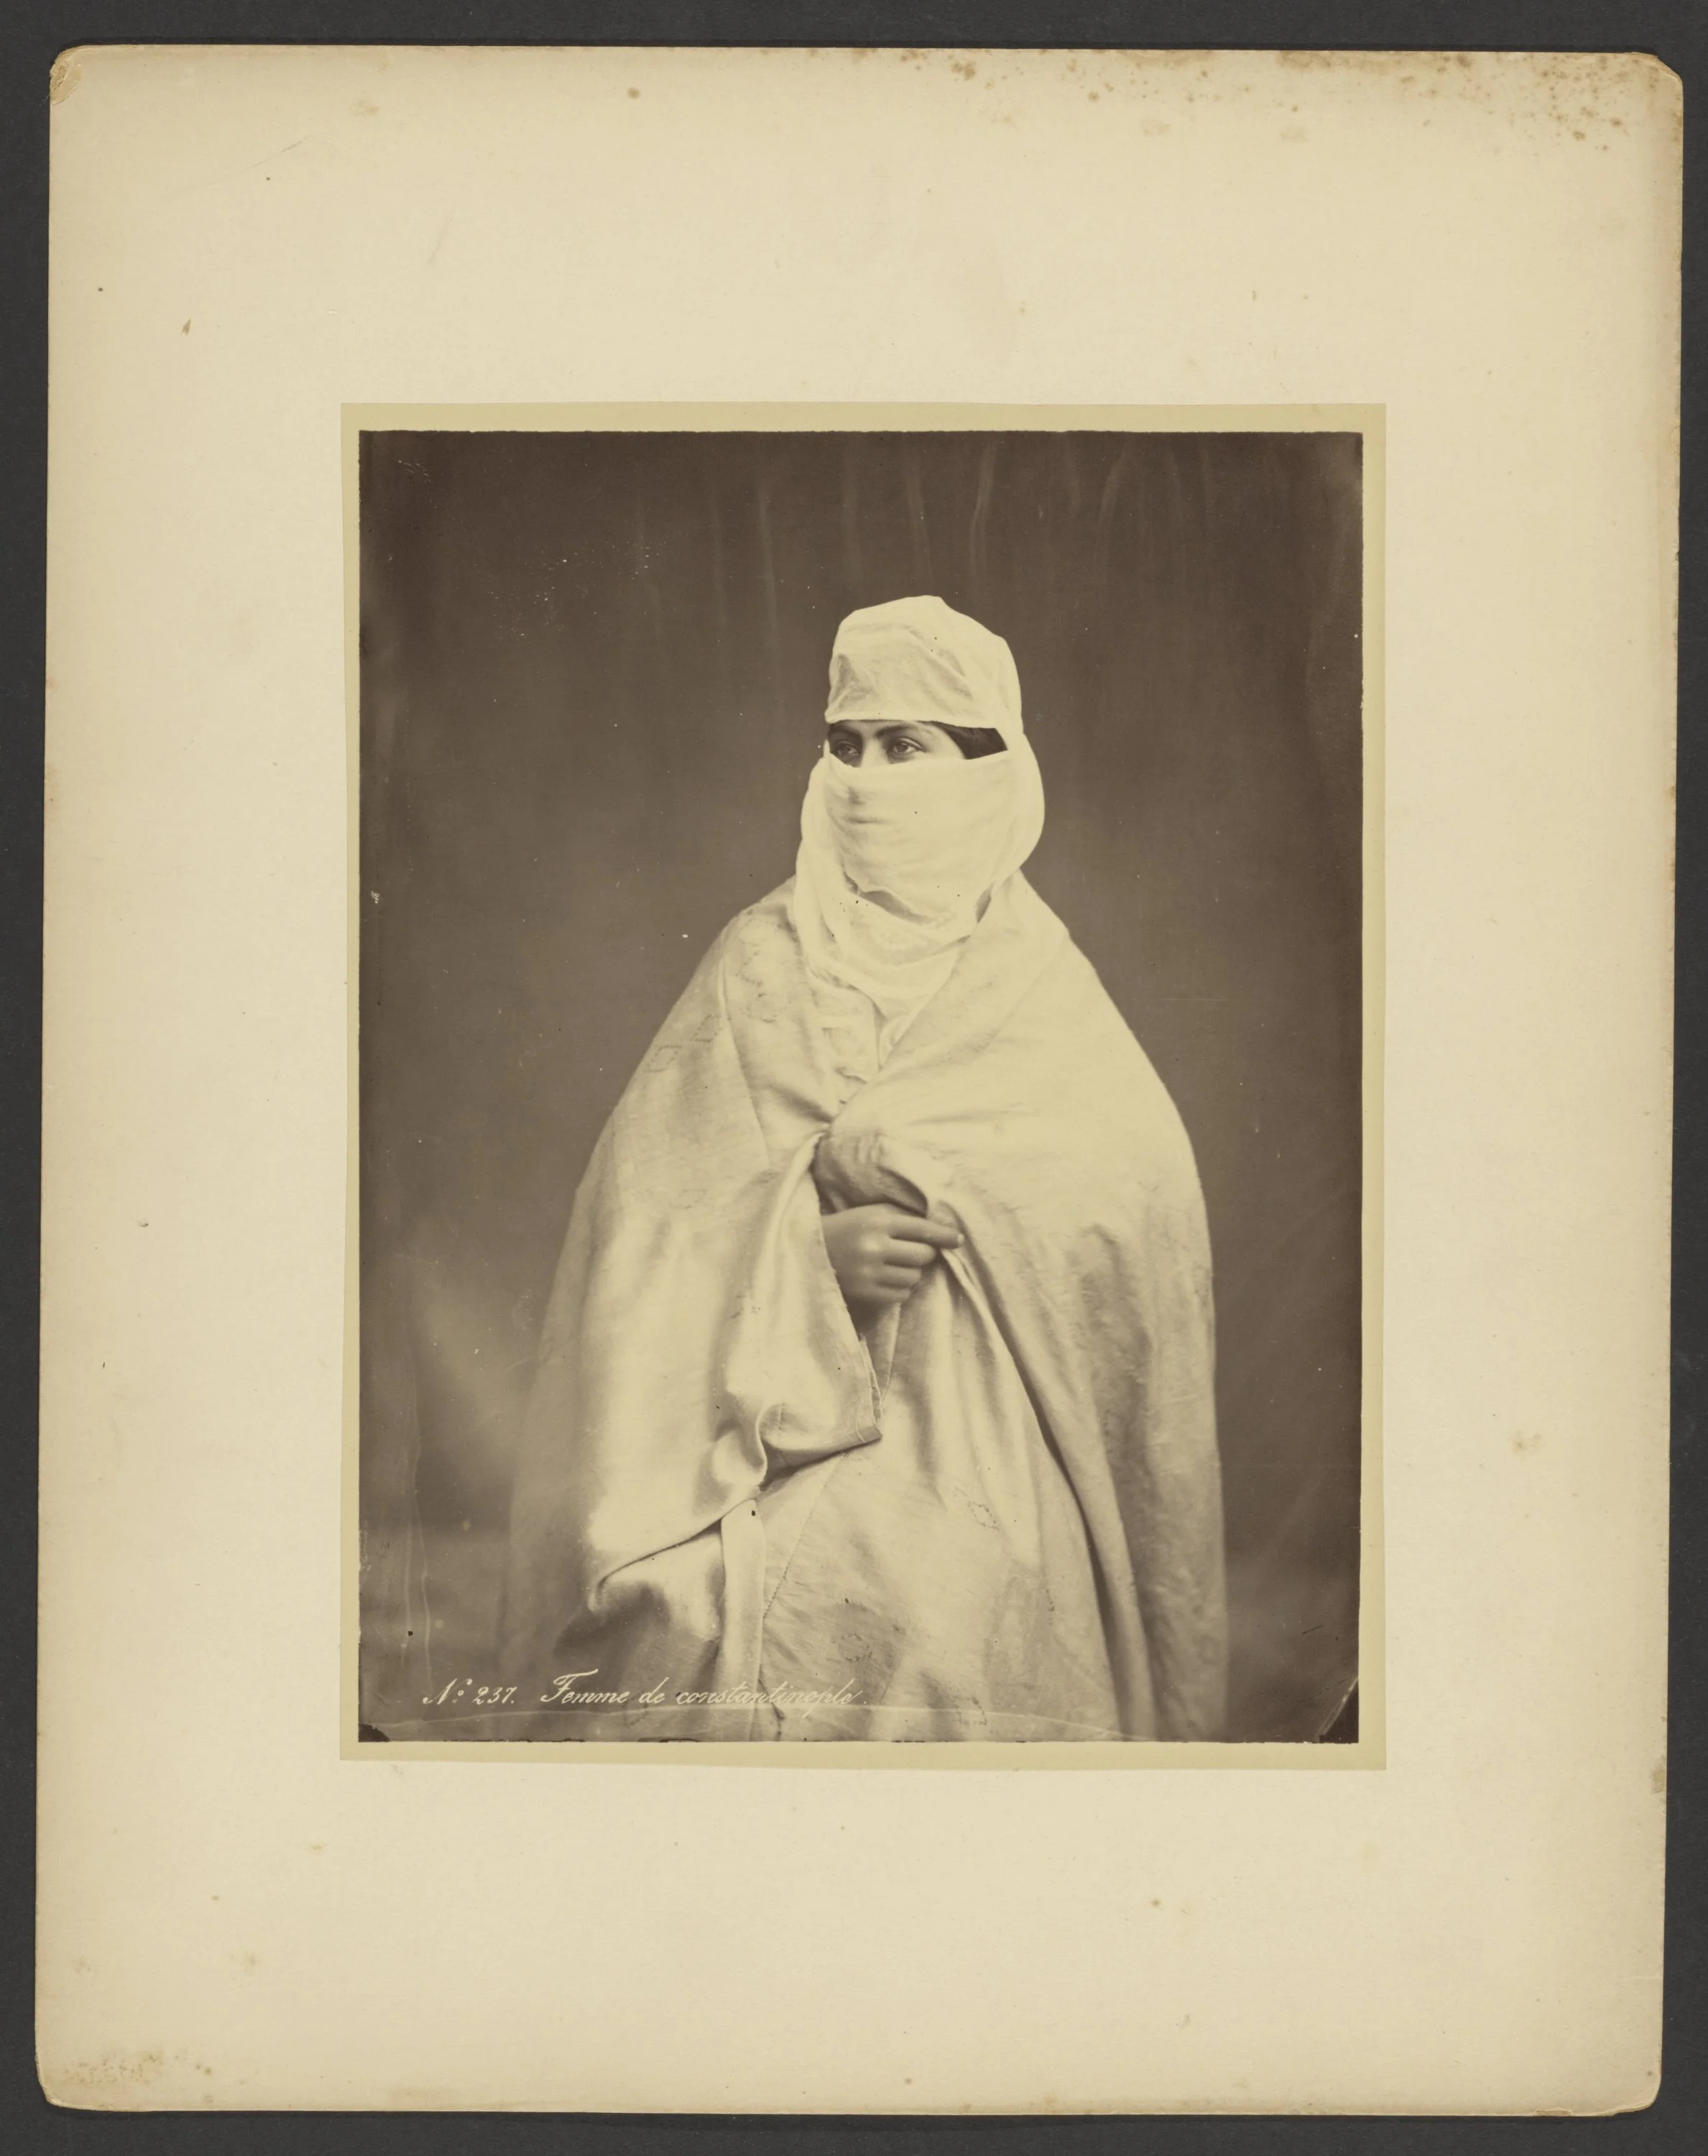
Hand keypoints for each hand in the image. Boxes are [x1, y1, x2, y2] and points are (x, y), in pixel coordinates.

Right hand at [820, 1204, 963, 1330]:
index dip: (944, 1235)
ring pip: (914, 1277)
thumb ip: (901, 1218)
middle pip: (923, 1256)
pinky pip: (901, 1295)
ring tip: (896, 1265)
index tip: (958, 1240)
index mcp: (877, 1221)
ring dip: (912, 1272)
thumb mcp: (869, 1213)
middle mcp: (875, 1246)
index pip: (922, 1229)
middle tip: (913, 1251)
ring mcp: (870, 1273)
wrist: (807, 1252)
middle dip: (924, 1254)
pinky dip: (901, 1288)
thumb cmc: (846, 1228)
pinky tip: (887, 1279)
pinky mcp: (865, 1293)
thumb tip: (940, 1231)